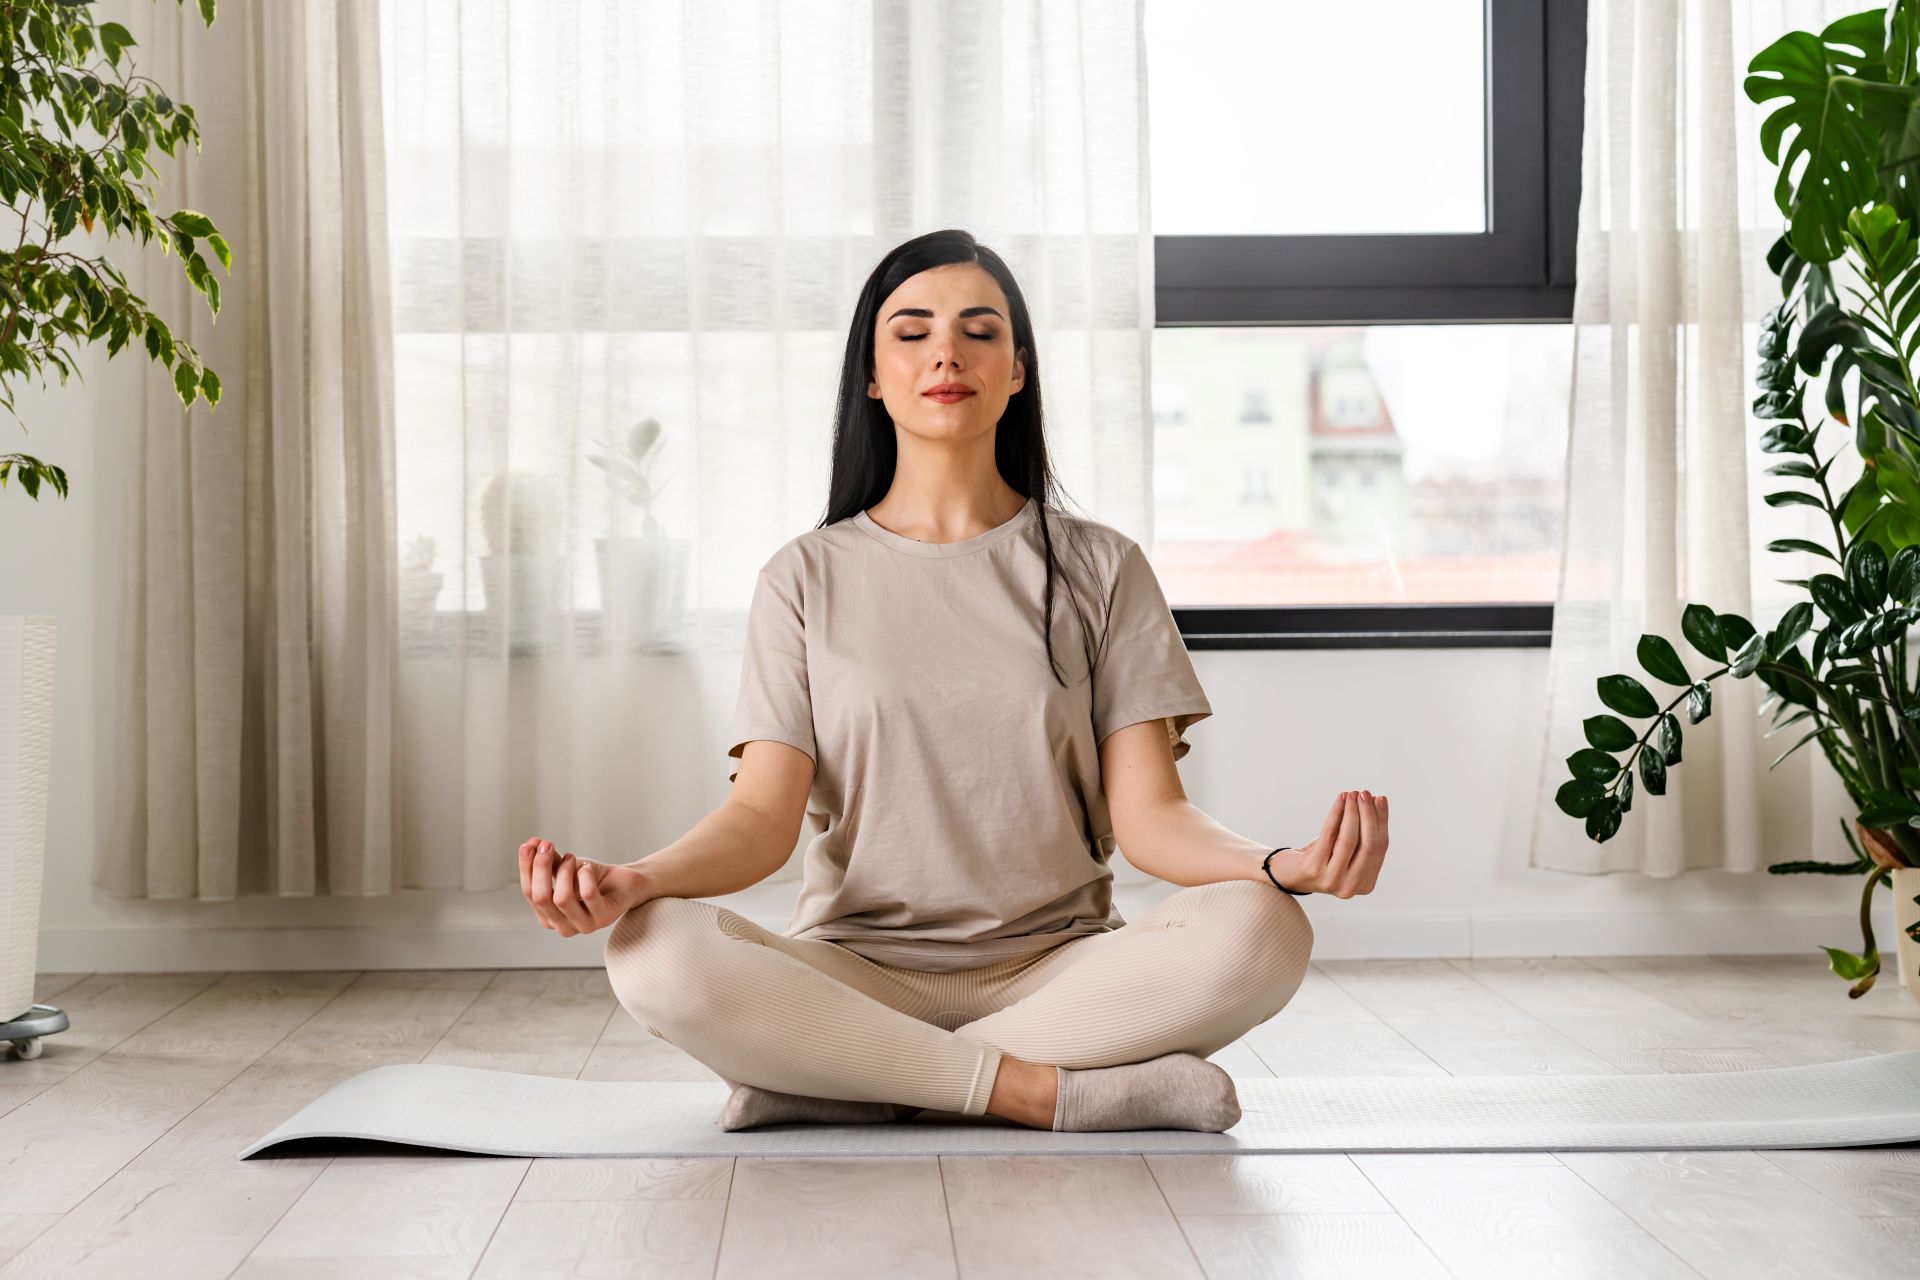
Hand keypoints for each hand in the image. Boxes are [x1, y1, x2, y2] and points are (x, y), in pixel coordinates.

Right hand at [518, 837, 650, 936]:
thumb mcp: (565, 868)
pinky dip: (585, 875)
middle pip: (541, 898)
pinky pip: (588, 895)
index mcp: (548, 917)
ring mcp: (584, 926)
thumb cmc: (592, 879)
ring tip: (573, 858)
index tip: (529, 845)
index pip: (529, 893)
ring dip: (565, 871)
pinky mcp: (604, 918)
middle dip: (541, 867)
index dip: (527, 868)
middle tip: (547, 845)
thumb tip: (530, 843)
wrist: (625, 883)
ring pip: (562, 898)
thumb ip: (547, 860)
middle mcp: (563, 927)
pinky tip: (588, 868)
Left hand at [1274, 790, 1388, 897]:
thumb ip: (1362, 832)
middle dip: (1369, 816)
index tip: (1381, 799)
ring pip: (1349, 839)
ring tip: (1353, 794)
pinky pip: (1329, 834)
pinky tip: (1341, 799)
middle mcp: (1351, 886)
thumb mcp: (1345, 847)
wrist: (1288, 873)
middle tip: (1366, 793)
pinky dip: (1336, 813)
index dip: (1381, 821)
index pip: (1380, 848)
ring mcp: (1332, 880)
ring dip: (1353, 812)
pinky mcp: (1313, 868)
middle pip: (1368, 845)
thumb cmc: (1321, 857)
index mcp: (1366, 884)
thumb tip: (1376, 801)